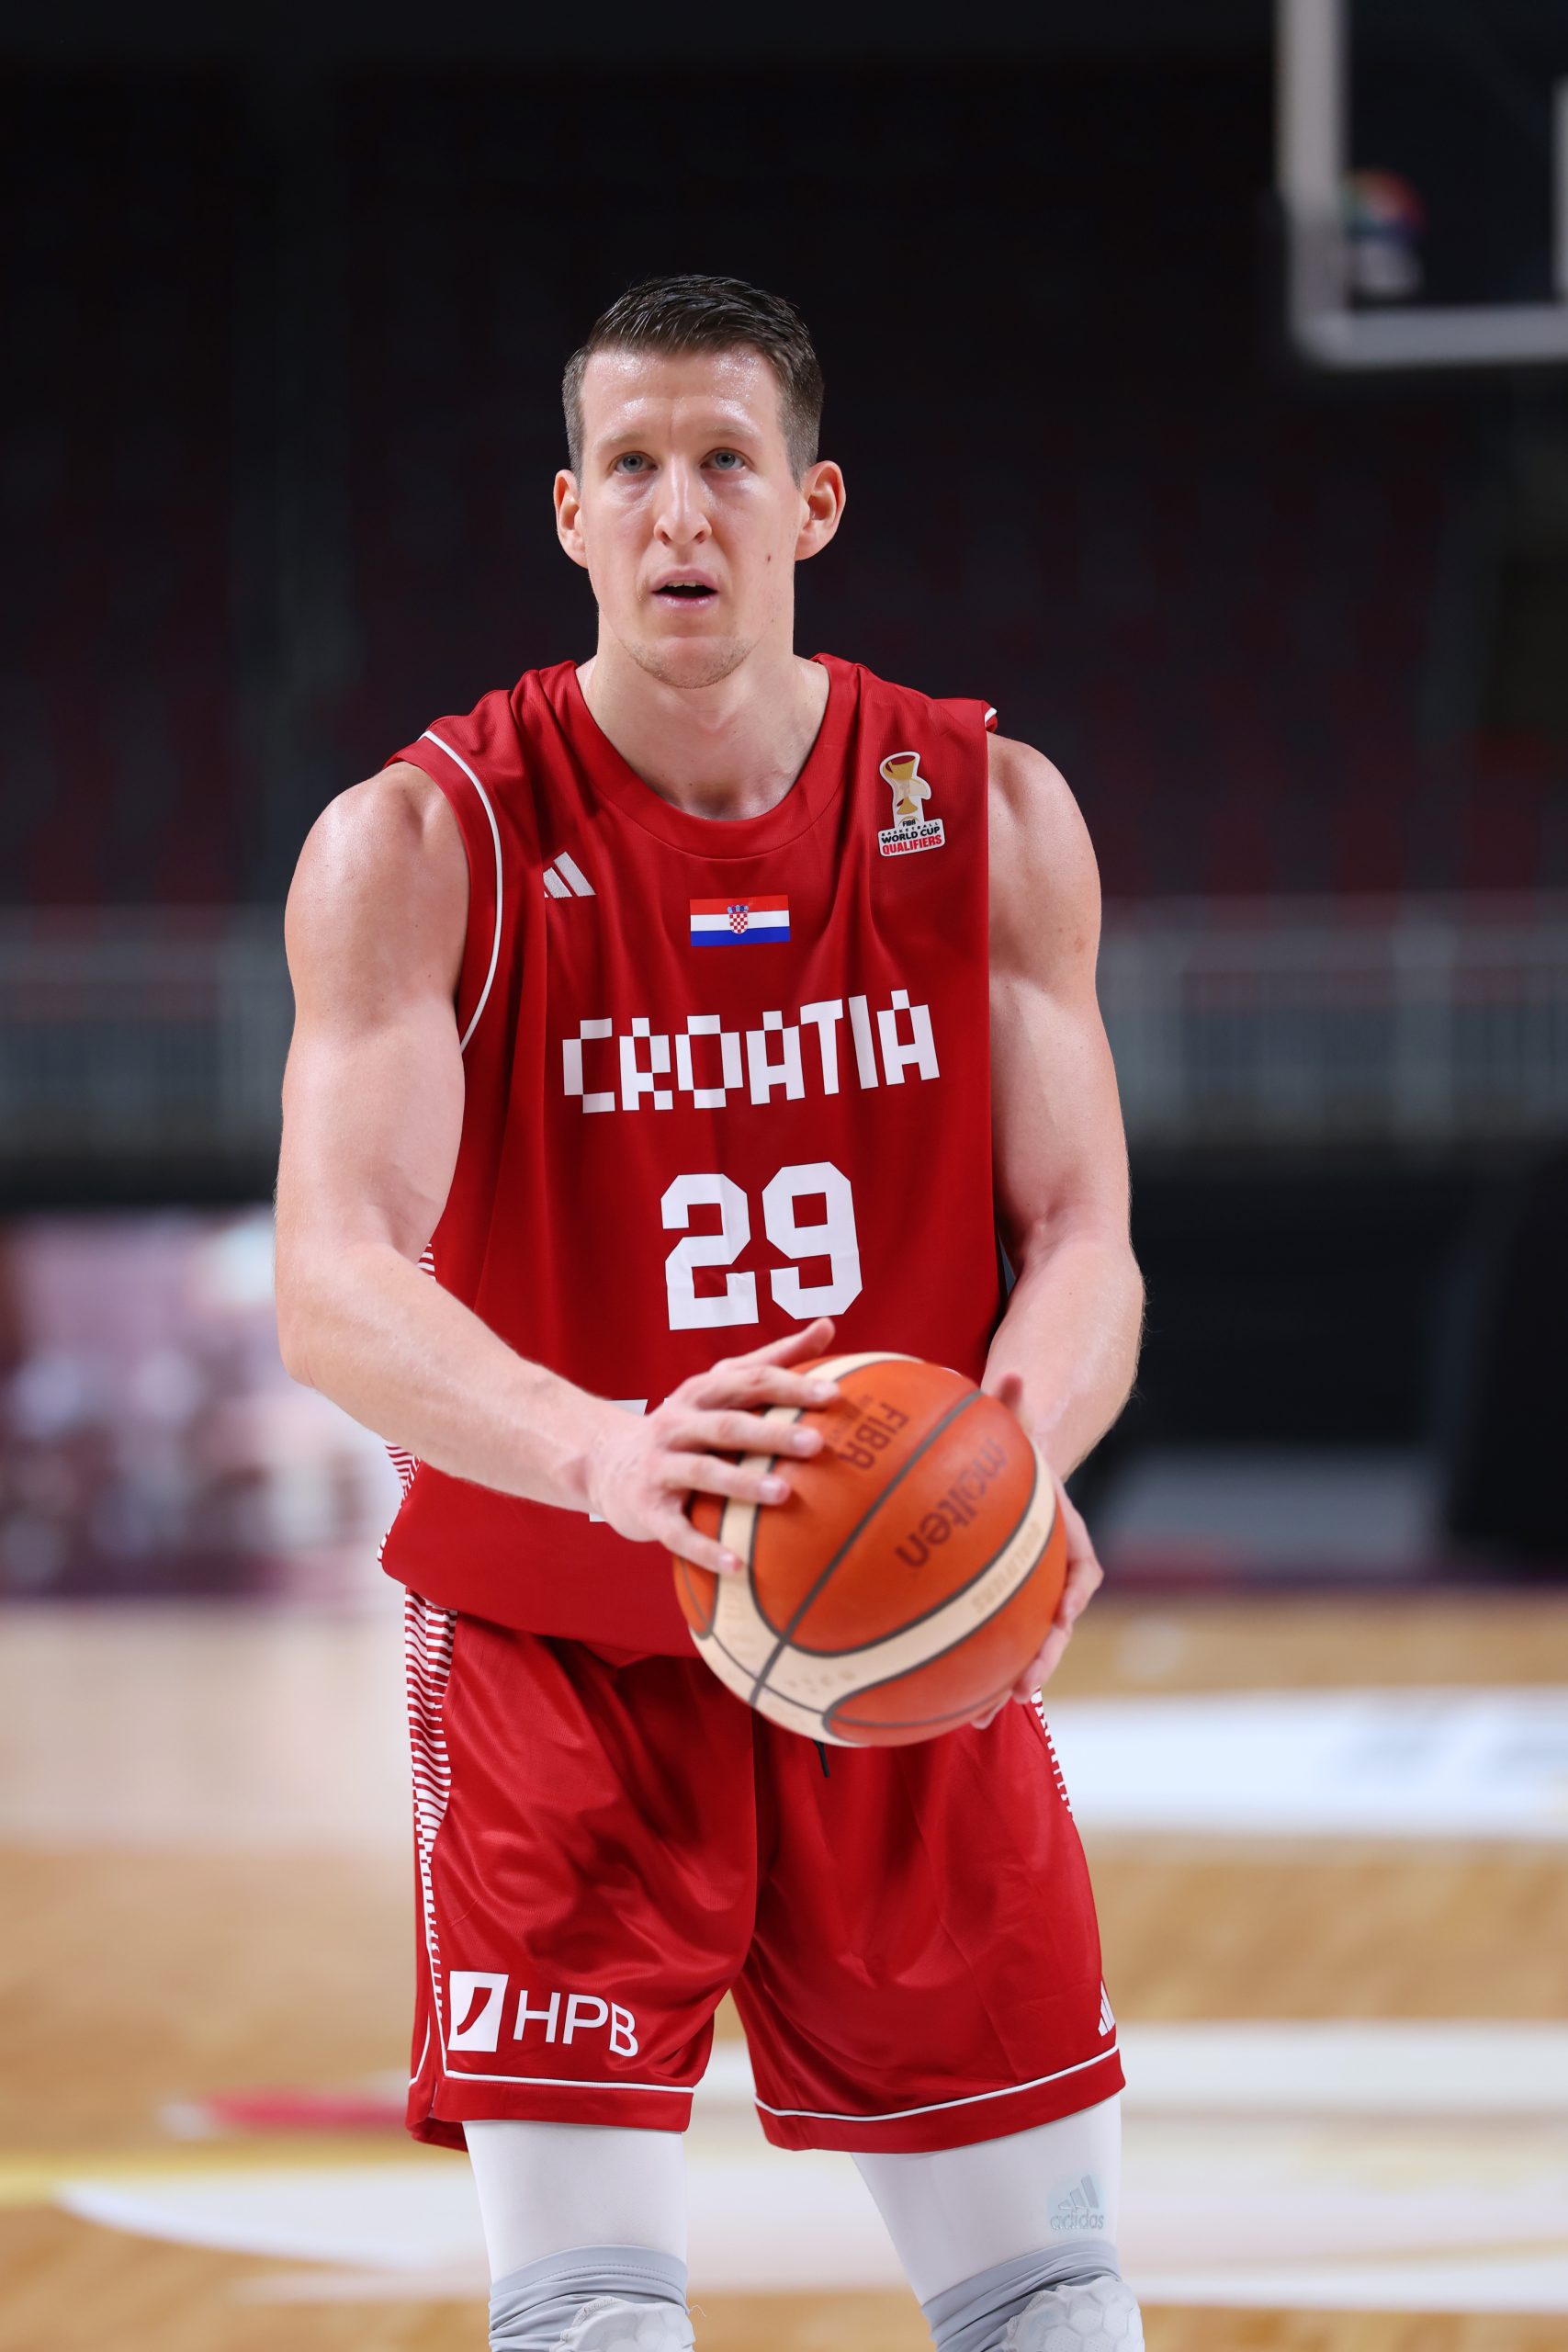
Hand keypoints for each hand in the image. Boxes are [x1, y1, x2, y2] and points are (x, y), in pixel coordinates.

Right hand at [583, 1319, 836, 1577]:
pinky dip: (706, 1549)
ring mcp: (660, 1467)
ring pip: (703, 1472)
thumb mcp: (720, 1386)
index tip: (835, 1395)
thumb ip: (772, 1359)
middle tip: (817, 1444)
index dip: (791, 1386)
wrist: (606, 1463)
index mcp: (701, 1393)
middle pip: (728, 1425)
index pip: (750, 1381)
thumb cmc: (686, 1423)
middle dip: (772, 1433)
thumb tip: (828, 1325)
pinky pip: (678, 1532)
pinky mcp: (647, 1510)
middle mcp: (677, 1425)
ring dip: (742, 1483)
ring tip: (783, 1494)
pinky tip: (739, 1566)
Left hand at [969, 1370, 1102, 1727]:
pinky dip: (960, 1668)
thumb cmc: (1007, 1449)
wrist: (1006, 1473)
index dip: (1071, 1604)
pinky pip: (977, 1640)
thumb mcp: (1011, 1428)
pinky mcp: (989, 1608)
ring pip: (1016, 1647)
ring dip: (999, 1684)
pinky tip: (923, 1695)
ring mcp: (1021, 1598)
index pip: (1081, 1575)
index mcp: (1066, 1538)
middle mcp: (1049, 1576)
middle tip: (1021, 1691)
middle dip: (1039, 1663)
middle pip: (1053, 1628)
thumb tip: (1012, 1370)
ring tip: (976, 1719)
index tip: (1060, 1623)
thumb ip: (1010, 1403)